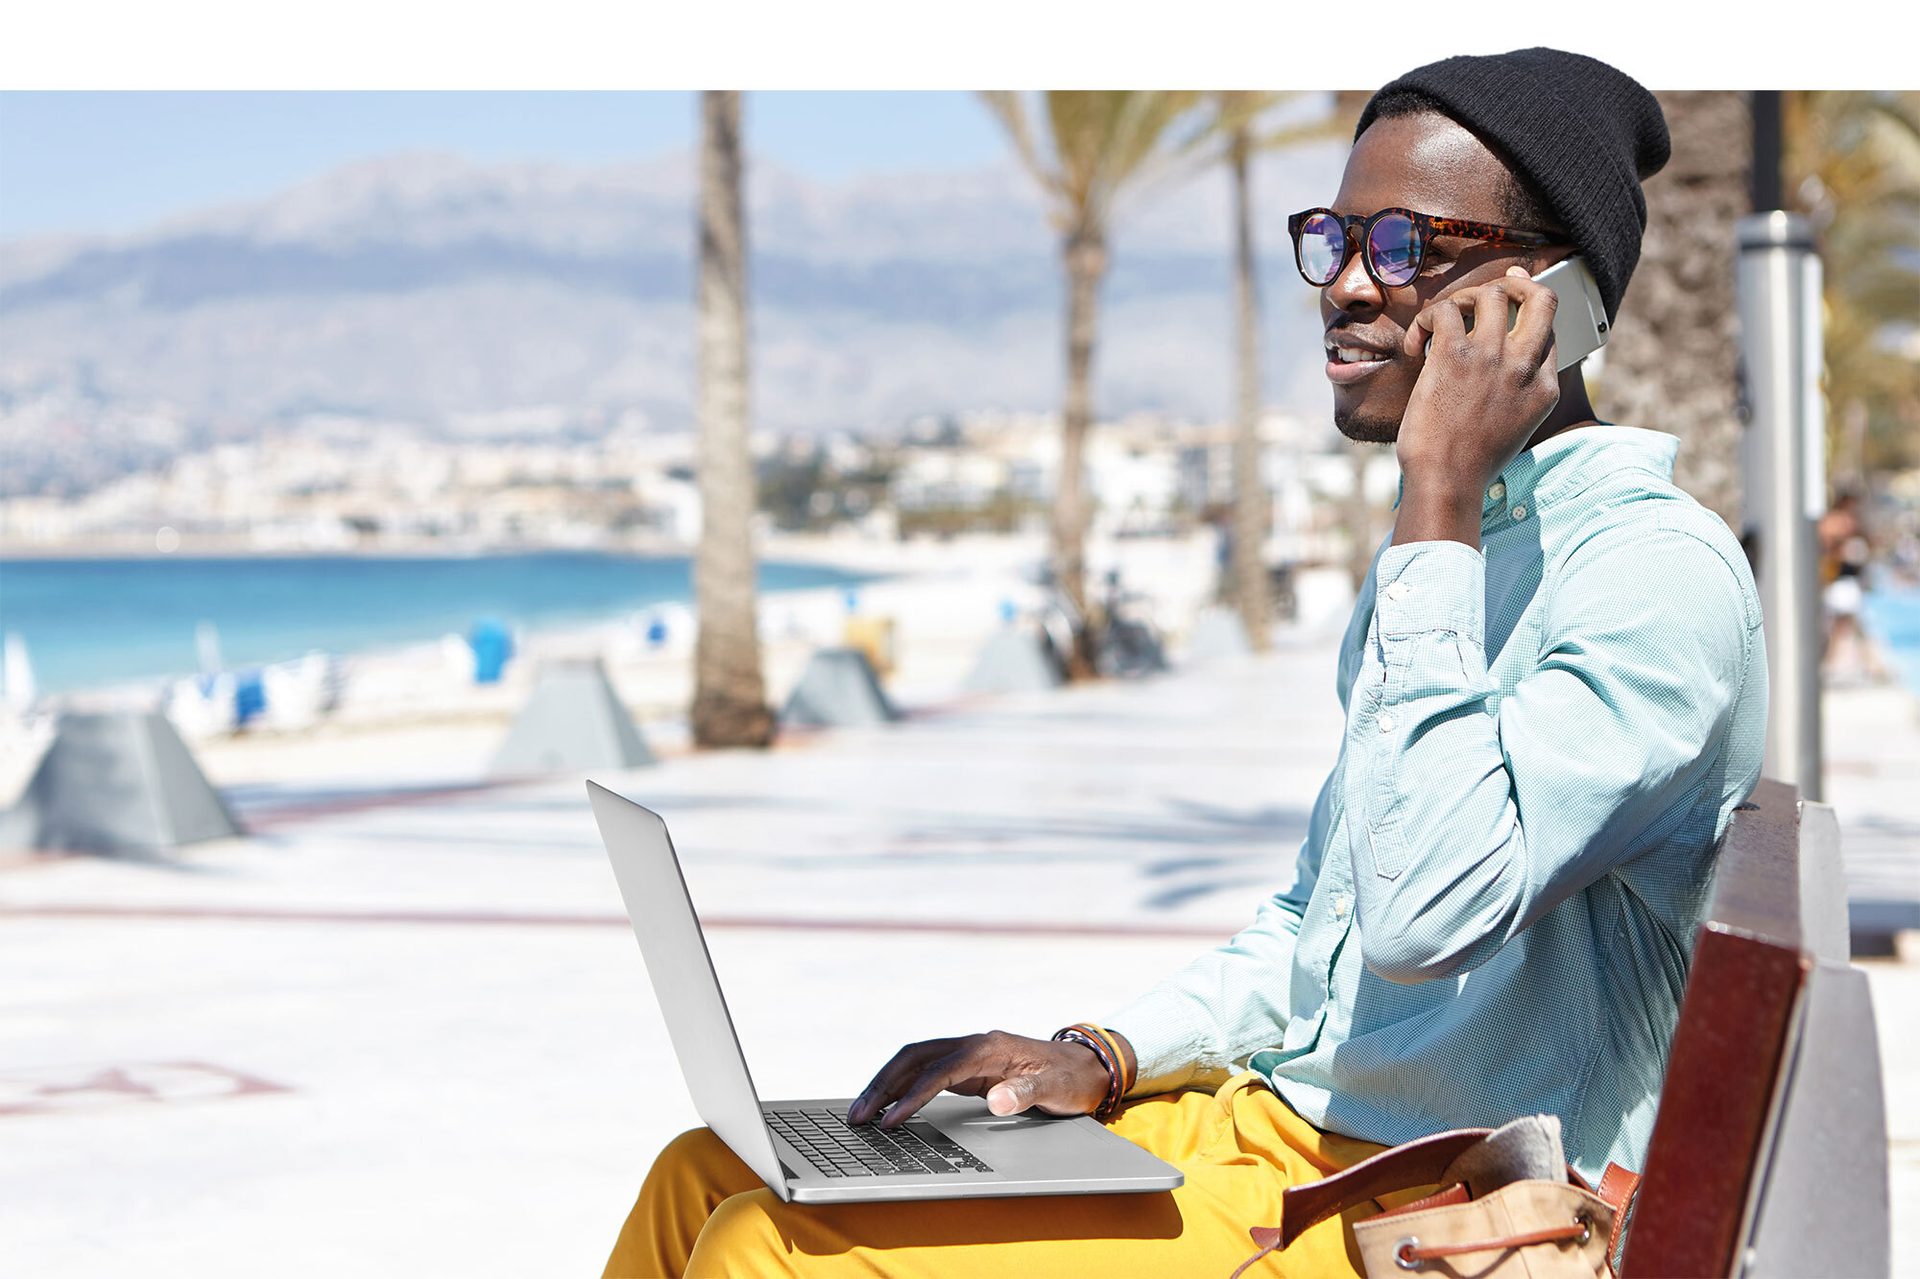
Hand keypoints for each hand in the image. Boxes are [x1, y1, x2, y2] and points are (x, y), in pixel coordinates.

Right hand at [846, 1030, 1113, 1128]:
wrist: (1086, 1066)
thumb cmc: (1071, 1079)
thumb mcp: (1056, 1090)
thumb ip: (1026, 1094)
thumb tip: (997, 1100)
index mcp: (989, 1048)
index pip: (939, 1071)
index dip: (912, 1096)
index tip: (890, 1122)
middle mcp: (973, 1045)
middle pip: (915, 1057)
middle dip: (882, 1085)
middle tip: (857, 1115)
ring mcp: (968, 1053)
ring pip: (914, 1061)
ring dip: (886, 1084)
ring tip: (862, 1112)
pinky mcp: (967, 1066)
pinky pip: (924, 1071)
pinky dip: (901, 1086)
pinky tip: (888, 1106)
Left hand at [1394, 266, 1561, 545]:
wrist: (1447, 481)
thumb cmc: (1471, 462)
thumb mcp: (1515, 428)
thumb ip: (1518, 394)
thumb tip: (1500, 371)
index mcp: (1545, 387)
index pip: (1549, 332)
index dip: (1526, 318)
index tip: (1504, 314)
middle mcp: (1525, 366)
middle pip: (1542, 298)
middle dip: (1517, 284)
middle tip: (1491, 291)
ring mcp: (1492, 357)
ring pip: (1491, 294)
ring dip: (1464, 298)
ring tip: (1445, 321)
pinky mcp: (1454, 355)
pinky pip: (1446, 310)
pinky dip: (1428, 319)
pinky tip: (1417, 343)